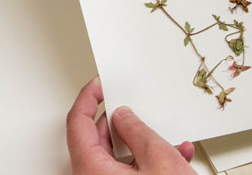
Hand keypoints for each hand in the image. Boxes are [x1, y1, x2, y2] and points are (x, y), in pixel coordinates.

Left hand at [66, 77, 196, 173]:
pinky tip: (174, 157)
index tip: (99, 84)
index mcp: (89, 170)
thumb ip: (137, 131)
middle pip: (95, 141)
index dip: (88, 98)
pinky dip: (147, 164)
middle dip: (118, 123)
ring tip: (165, 138)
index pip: (77, 123)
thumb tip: (124, 116)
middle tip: (129, 105)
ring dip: (140, 145)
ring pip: (115, 160)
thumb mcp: (158, 159)